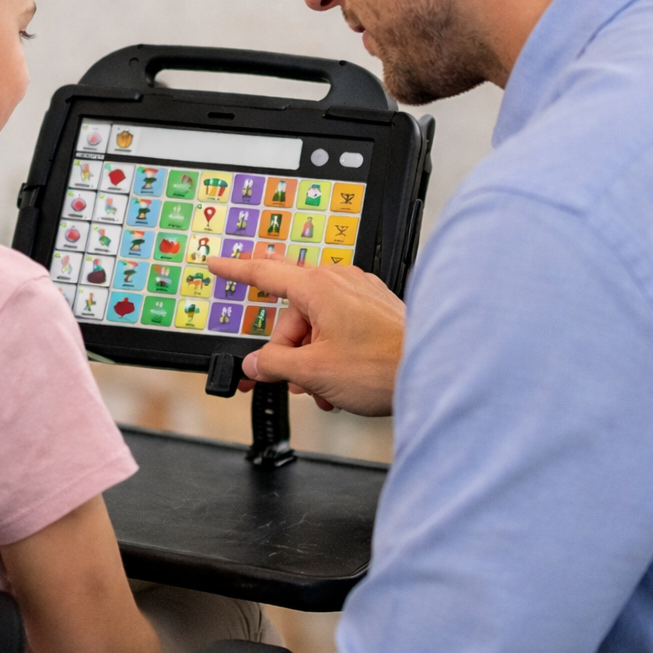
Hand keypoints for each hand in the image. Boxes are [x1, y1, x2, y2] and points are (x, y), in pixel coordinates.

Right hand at [206, 255, 404, 415]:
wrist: (436, 372)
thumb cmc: (383, 366)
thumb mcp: (313, 370)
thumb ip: (274, 364)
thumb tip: (257, 362)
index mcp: (318, 287)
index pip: (264, 272)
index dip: (234, 270)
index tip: (216, 263)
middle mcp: (339, 282)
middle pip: (291, 314)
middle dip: (286, 350)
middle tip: (283, 379)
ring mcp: (360, 294)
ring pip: (316, 325)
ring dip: (310, 358)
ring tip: (323, 389)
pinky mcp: (375, 310)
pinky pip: (339, 327)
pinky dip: (331, 353)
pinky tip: (339, 381)